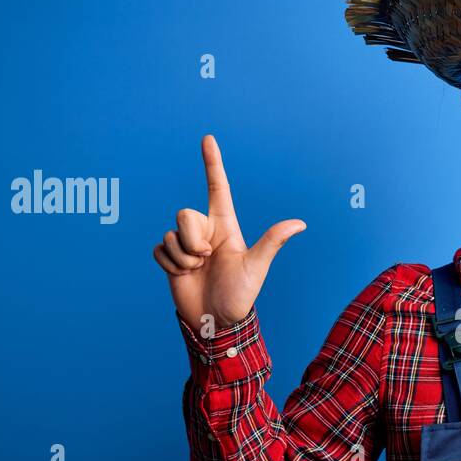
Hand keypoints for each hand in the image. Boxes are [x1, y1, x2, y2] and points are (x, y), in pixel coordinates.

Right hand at [154, 134, 304, 334]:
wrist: (216, 322)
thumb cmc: (239, 296)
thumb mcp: (256, 267)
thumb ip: (272, 241)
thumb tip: (300, 224)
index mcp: (226, 226)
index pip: (217, 188)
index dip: (212, 163)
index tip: (208, 138)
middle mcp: (205, 231)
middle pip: (184, 213)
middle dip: (192, 237)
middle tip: (206, 257)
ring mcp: (186, 245)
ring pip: (171, 233)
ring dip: (183, 255)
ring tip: (197, 271)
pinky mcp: (170, 259)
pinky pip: (159, 248)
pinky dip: (170, 264)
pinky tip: (183, 276)